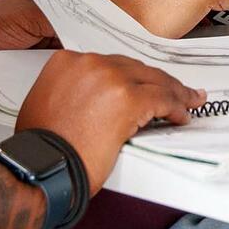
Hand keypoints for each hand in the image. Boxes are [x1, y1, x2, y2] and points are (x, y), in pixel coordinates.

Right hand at [15, 52, 205, 180]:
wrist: (41, 166)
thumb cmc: (42, 146)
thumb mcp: (47, 102)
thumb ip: (72, 90)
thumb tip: (95, 101)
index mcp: (68, 62)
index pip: (111, 65)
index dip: (131, 76)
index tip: (141, 84)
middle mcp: (89, 64)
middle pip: (135, 69)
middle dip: (155, 82)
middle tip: (173, 91)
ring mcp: (111, 79)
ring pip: (154, 80)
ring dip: (173, 93)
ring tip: (187, 102)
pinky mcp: (129, 100)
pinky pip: (163, 99)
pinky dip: (177, 107)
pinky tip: (181, 115)